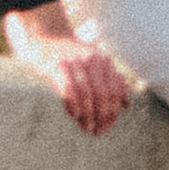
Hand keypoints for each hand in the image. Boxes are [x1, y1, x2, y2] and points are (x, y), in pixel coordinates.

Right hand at [3, 0, 133, 133]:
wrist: (42, 38)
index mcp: (103, 59)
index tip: (107, 126)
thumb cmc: (69, 57)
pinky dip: (74, 105)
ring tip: (87, 128)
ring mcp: (72, 61)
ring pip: (87, 94)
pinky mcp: (55, 66)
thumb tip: (126, 105)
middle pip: (103, 94)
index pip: (114, 90)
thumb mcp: (93, 64)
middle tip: (98, 131)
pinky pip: (69, 90)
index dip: (113, 111)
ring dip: (89, 116)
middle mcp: (90, 58)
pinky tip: (74, 115)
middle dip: (102, 117)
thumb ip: (110, 80)